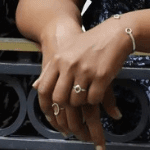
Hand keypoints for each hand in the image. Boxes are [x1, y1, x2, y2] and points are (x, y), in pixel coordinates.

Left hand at [33, 19, 131, 149]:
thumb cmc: (88, 43)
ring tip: (87, 98)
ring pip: (77, 101)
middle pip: (60, 98)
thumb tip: (35, 87)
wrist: (113, 35)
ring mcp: (85, 71)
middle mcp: (69, 65)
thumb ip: (50, 68)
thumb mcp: (66, 51)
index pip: (44, 88)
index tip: (51, 114)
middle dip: (66, 107)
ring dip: (82, 103)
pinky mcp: (101, 76)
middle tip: (73, 109)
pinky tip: (98, 94)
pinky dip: (95, 100)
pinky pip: (94, 99)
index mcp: (58, 59)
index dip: (46, 105)